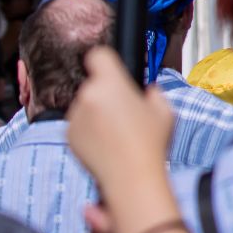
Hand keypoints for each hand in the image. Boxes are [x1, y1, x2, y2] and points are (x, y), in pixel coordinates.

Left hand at [68, 47, 176, 207]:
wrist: (131, 177)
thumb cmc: (150, 143)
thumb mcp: (164, 111)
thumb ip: (154, 93)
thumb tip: (147, 92)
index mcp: (111, 84)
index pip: (98, 56)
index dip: (105, 61)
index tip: (111, 70)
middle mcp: (87, 96)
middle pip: (93, 84)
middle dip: (105, 94)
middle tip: (124, 113)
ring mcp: (75, 116)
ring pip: (85, 105)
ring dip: (96, 113)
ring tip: (116, 133)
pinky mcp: (68, 135)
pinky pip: (78, 124)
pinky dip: (89, 130)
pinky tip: (106, 144)